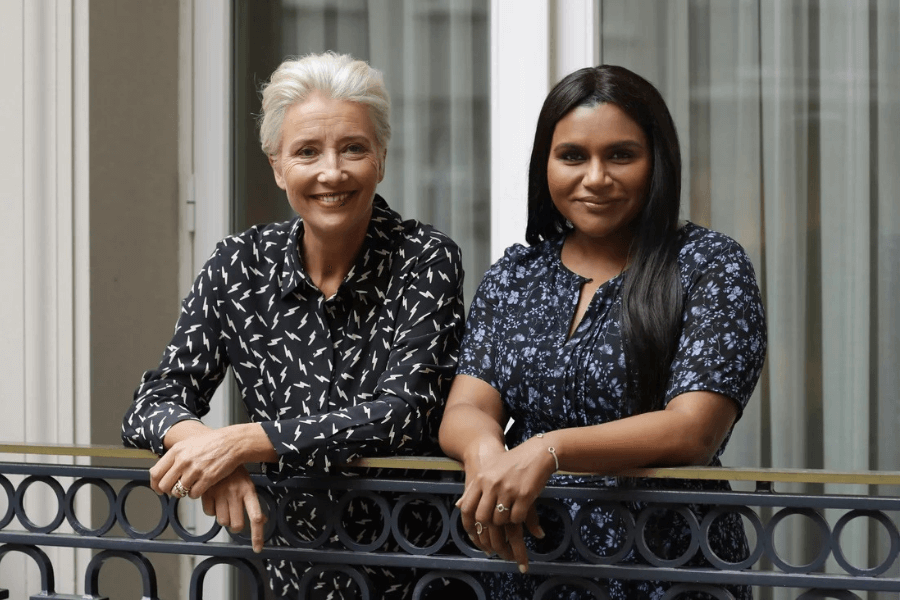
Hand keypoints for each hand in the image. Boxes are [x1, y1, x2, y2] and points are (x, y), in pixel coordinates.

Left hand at [149, 426, 243, 499]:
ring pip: (178, 492)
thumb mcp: (189, 444)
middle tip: (176, 489)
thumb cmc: (212, 443)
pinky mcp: (207, 478)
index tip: (159, 489)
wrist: (232, 442)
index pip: (156, 472)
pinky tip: (200, 486)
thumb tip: (161, 472)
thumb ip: (174, 457)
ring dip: (183, 492)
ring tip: (190, 486)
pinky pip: (193, 494)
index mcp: (176, 450)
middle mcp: (183, 460)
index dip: (155, 484)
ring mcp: (195, 470)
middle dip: (169, 490)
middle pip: (165, 485)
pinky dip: (195, 493)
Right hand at [200, 466, 266, 552]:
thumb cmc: (234, 473)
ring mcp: (221, 494)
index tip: (257, 548)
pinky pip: (209, 513)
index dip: (257, 536)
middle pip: (237, 525)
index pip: (256, 517)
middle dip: (235, 525)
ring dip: (223, 517)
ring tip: (224, 504)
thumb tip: (263, 520)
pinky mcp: (207, 493)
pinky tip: (214, 499)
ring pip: (222, 521)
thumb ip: (253, 503)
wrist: (217, 453)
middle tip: (234, 516)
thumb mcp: (247, 484)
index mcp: (248, 491)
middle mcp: (236, 494)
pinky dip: (211, 510)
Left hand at [456, 438, 554, 571]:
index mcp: (481, 478)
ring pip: (500, 520)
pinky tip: (521, 513)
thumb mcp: (489, 470)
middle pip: (483, 517)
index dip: (469, 524)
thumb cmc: (511, 462)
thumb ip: (473, 487)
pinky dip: (518, 519)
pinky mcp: (524, 495)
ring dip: (505, 522)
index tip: (474, 533)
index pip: (467, 508)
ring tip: (510, 517)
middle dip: (489, 526)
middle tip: (496, 528)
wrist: (536, 454)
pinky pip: (517, 518)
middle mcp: (492, 484)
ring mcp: (508, 490)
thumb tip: (458, 506)